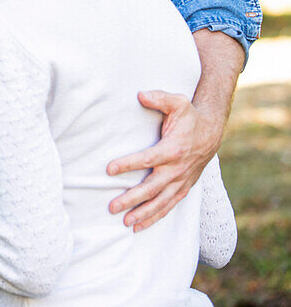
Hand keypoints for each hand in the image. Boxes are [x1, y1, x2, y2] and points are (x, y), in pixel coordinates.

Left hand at [106, 90, 222, 231]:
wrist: (212, 132)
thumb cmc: (189, 117)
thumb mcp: (177, 102)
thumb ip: (160, 98)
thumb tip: (140, 95)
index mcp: (173, 150)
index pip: (148, 159)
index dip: (128, 164)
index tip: (109, 169)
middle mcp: (177, 170)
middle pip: (152, 188)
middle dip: (132, 198)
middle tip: (112, 206)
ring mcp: (181, 181)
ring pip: (161, 202)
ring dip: (143, 213)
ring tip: (125, 222)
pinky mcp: (183, 188)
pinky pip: (168, 206)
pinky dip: (155, 217)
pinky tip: (139, 226)